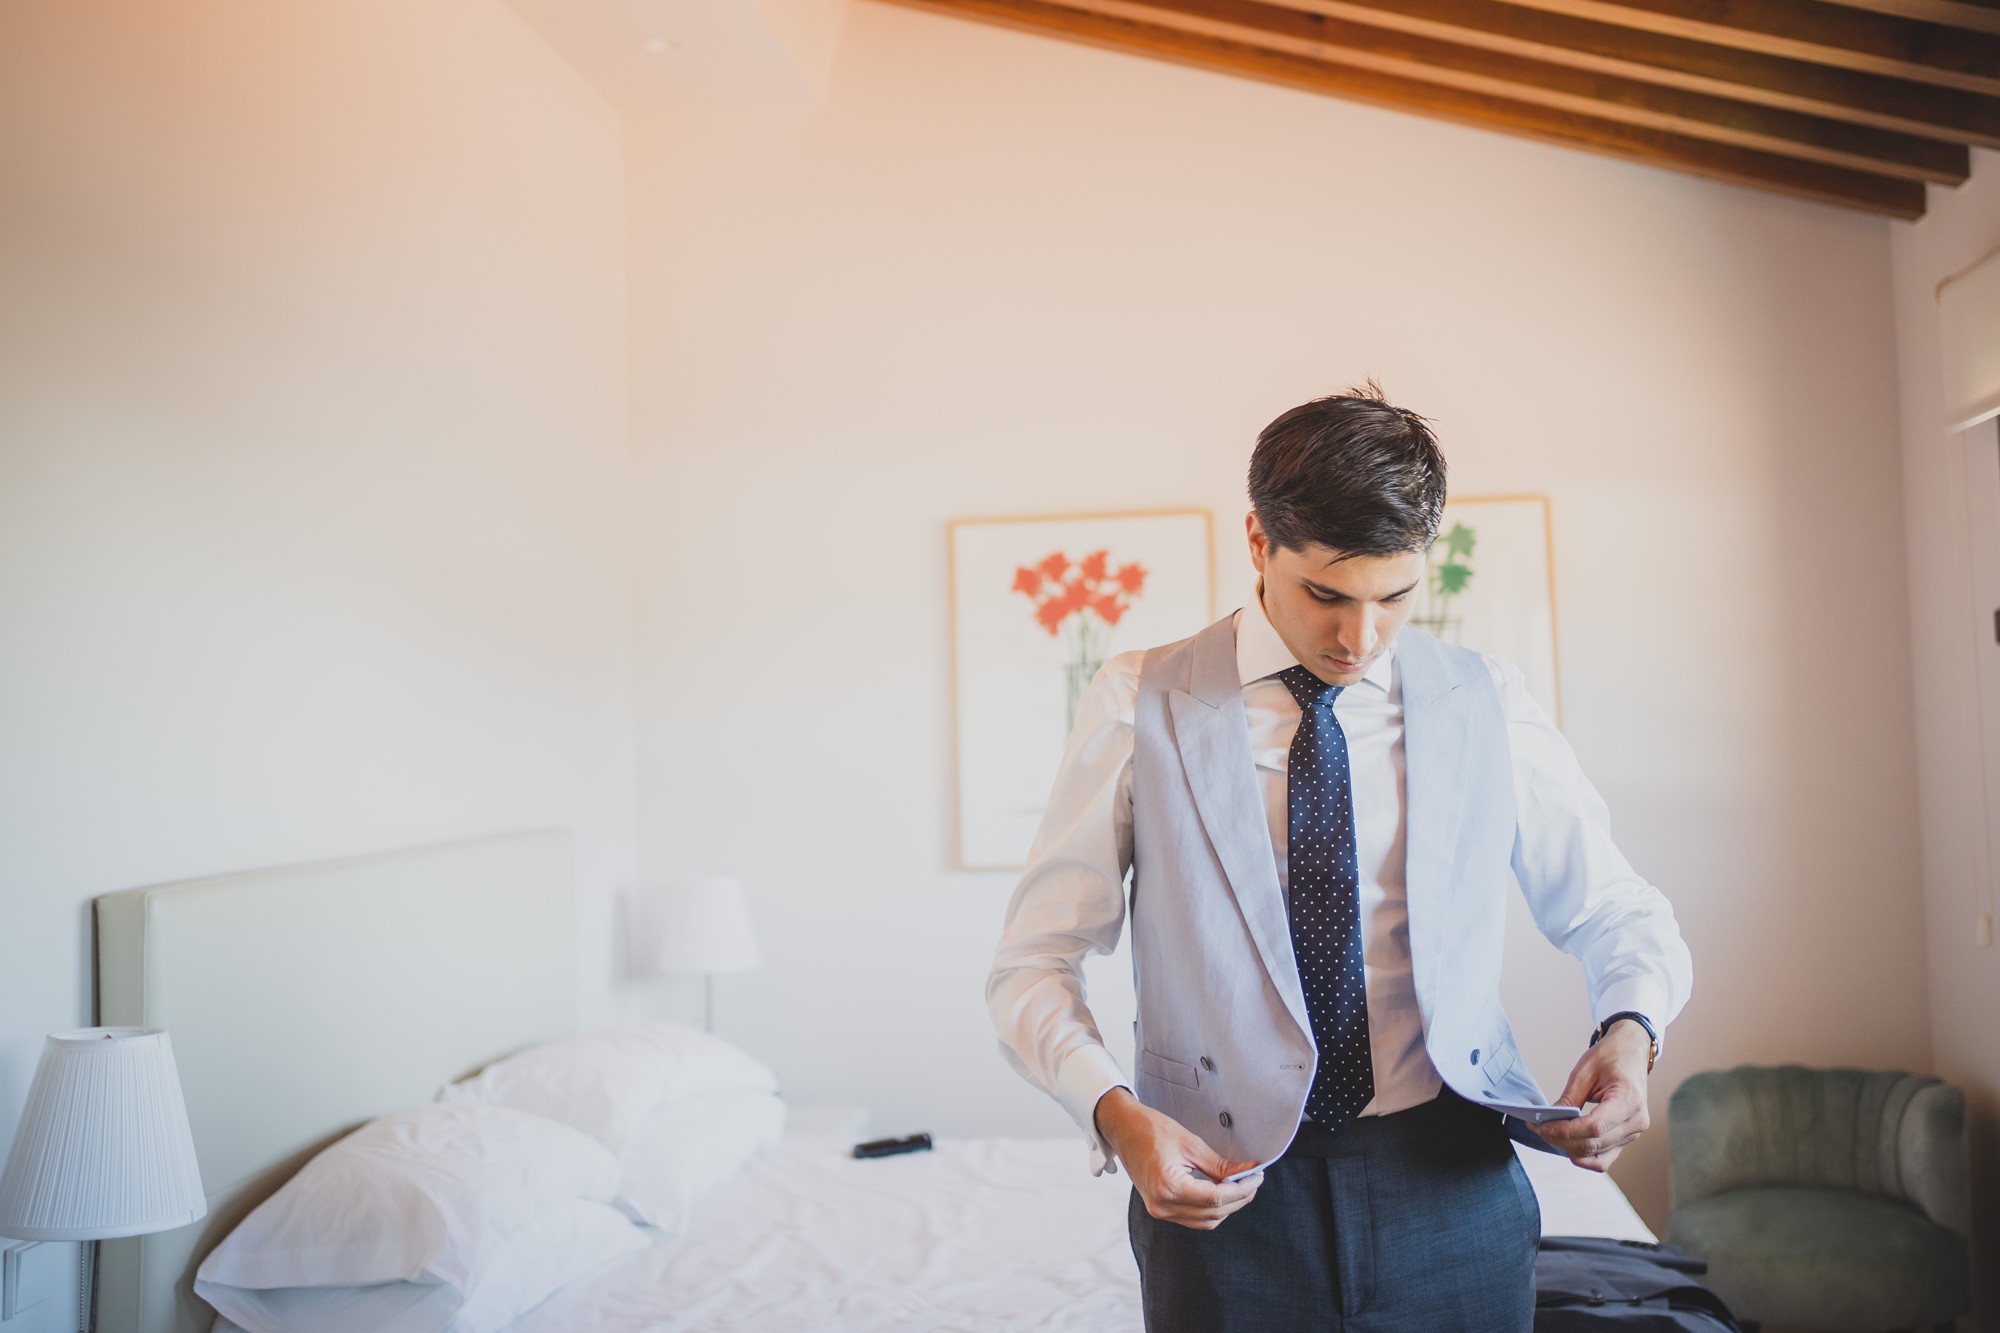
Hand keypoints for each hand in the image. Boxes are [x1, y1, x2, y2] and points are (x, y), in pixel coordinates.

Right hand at [1093, 1087, 1263, 1229]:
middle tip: (1253, 1180)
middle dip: (1238, 1199)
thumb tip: (1246, 1173)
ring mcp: (1159, 1210)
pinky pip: (1193, 1218)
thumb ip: (1220, 1165)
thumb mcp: (1190, 1143)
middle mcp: (1162, 1205)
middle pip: (1213, 1213)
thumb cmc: (1152, 1129)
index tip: (1256, 1177)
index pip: (1216, 1198)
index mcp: (1169, 1187)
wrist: (1123, 1129)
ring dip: (1226, 1207)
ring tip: (1240, 1186)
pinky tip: (1220, 1192)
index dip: (1242, 1190)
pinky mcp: (1159, 1209)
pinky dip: (1210, 1208)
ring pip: (1205, 1221)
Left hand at [1531, 1021, 1651, 1171]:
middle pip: (1594, 1144)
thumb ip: (1568, 1099)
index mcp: (1629, 1100)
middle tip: (1537, 1127)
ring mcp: (1633, 1134)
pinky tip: (1566, 1143)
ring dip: (1569, 1149)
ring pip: (1597, 1156)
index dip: (1565, 1131)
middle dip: (1561, 1139)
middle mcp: (1636, 1122)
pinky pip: (1603, 1159)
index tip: (1541, 1125)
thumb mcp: (1585, 1071)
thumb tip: (1548, 1119)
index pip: (1594, 1127)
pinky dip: (1583, 1156)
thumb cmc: (1612, 1057)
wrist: (1632, 1053)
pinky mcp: (1627, 1139)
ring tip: (1549, 1133)